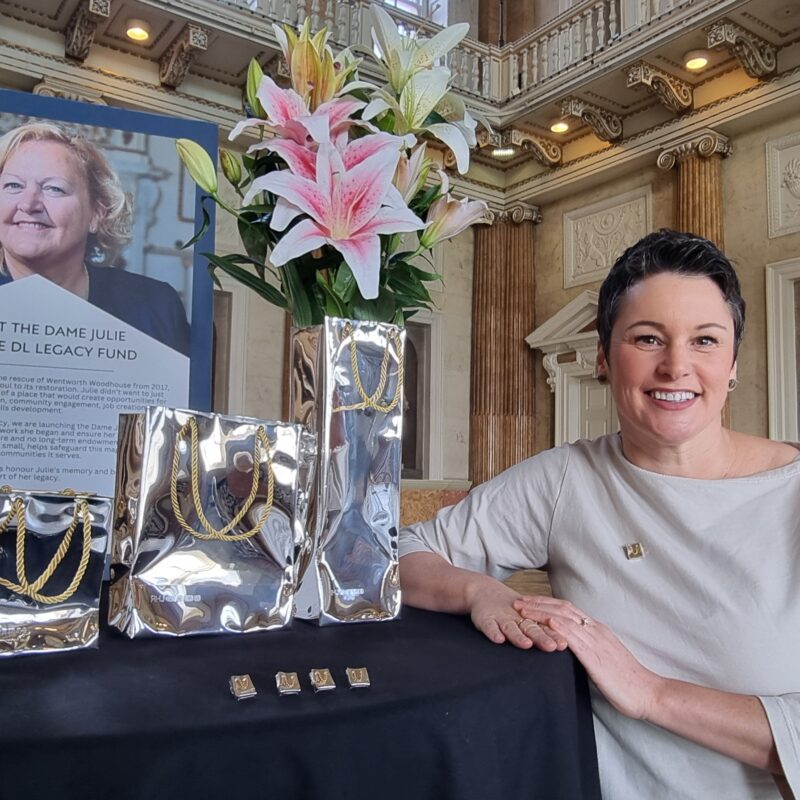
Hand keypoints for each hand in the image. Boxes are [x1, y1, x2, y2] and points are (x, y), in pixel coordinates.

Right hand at [466, 579, 566, 651]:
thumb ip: (542, 630)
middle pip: (530, 627)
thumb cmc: (508, 610)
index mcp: (528, 619)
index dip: (554, 635)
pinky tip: (498, 639)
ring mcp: (500, 618)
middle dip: (541, 636)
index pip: (543, 627)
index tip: (565, 645)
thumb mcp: (525, 618)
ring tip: (526, 644)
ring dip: (518, 635)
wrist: (484, 591)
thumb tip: (566, 645)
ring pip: (510, 627)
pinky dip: (493, 632)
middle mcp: (516, 618)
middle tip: (552, 646)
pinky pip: (488, 626)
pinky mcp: (484, 618)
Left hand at [513, 596, 662, 719]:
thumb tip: (568, 646)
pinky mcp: (596, 655)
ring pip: (564, 618)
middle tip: (517, 601)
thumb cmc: (625, 680)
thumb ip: (587, 648)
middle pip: (562, 608)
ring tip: (521, 610)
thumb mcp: (602, 657)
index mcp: (597, 629)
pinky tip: (546, 622)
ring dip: (540, 612)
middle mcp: (595, 630)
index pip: (568, 609)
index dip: (546, 603)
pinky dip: (559, 627)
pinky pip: (575, 637)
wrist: (646, 692)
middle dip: (537, 603)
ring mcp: (596, 640)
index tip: (528, 602)